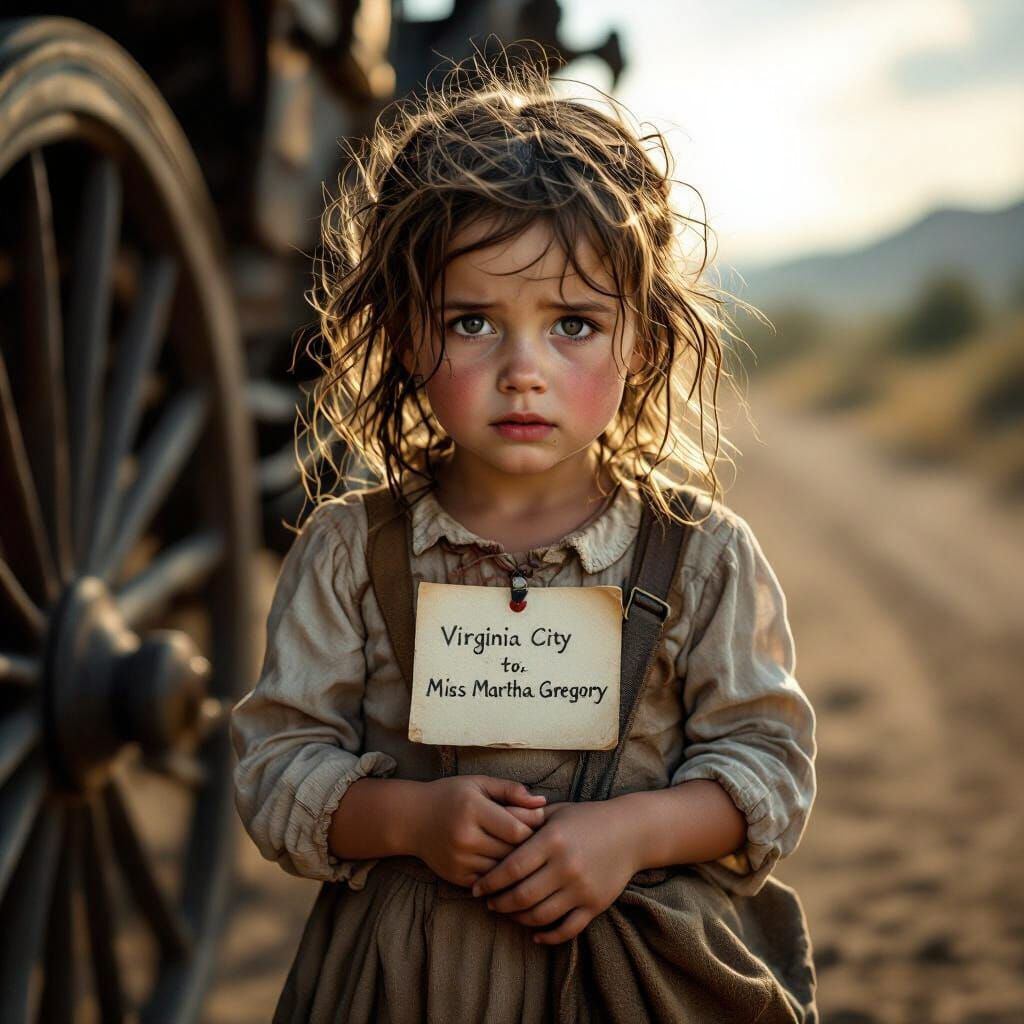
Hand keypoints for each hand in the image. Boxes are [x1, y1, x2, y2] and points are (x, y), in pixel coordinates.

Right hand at [410, 775, 546, 888]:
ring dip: (518, 864)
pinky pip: (490, 882)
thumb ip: (511, 790)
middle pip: (512, 851)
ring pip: (504, 871)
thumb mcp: (479, 784)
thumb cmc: (451, 796)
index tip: (541, 822)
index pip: (517, 829)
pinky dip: (502, 877)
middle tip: (542, 840)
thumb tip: (543, 803)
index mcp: (473, 810)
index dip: (534, 827)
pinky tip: (510, 867)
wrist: (412, 819)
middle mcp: (465, 837)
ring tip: (529, 854)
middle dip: (530, 847)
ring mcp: (460, 861)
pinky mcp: (457, 878)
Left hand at [471, 800, 639, 944]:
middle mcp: (566, 867)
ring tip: (508, 913)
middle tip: (489, 903)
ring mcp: (582, 889)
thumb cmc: (587, 818)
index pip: (512, 868)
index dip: (490, 882)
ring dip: (518, 919)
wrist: (631, 832)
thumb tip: (492, 824)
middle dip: (499, 903)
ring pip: (540, 916)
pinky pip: (567, 929)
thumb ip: (525, 819)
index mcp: (553, 841)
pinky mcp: (595, 905)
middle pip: (522, 896)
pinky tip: (535, 934)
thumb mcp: (555, 812)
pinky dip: (548, 936)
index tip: (476, 888)